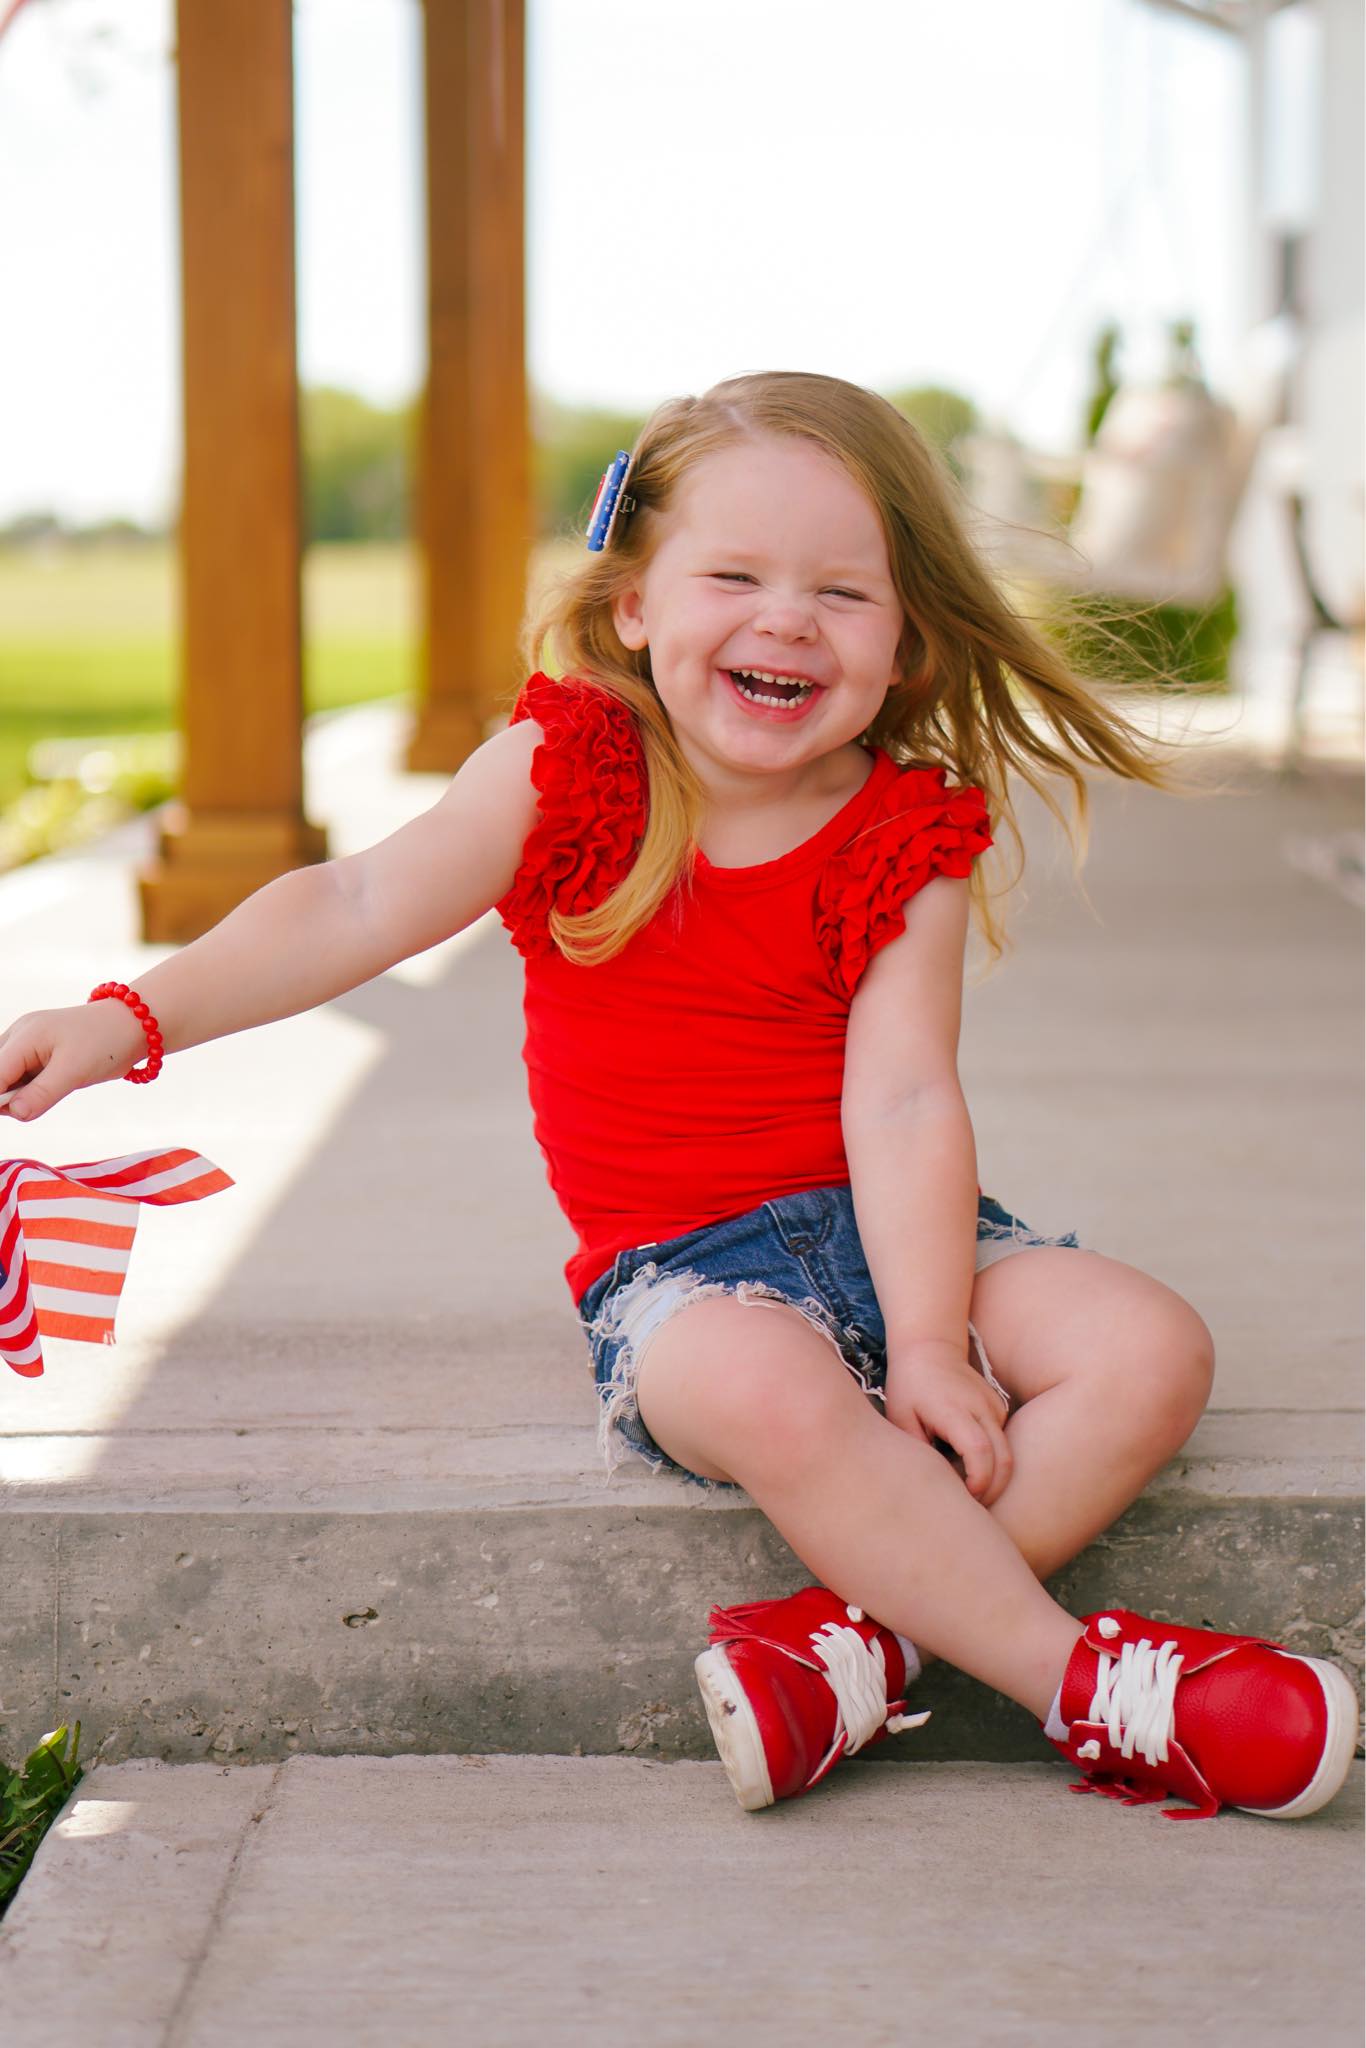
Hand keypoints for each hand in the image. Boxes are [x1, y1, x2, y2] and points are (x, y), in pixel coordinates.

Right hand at [0, 1004, 146, 1121]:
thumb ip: (41, 1094)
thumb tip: (14, 1113)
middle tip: (33, 1105)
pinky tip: (50, 1089)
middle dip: (6, 1097)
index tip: (10, 1113)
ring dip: (18, 1095)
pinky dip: (29, 1090)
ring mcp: (28, 1044)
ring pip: (7, 1078)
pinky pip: (22, 1077)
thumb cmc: (107, 1042)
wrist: (134, 1026)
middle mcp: (20, 1037)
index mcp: (25, 1036)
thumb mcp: (75, 1071)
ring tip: (52, 1090)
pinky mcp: (39, 1054)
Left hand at [883, 1341, 1013, 1506]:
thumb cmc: (909, 1386)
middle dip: (994, 1490)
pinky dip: (994, 1461)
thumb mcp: (900, 1417)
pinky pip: (1004, 1442)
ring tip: (967, 1487)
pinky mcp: (999, 1408)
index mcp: (953, 1409)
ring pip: (1008, 1453)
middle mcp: (980, 1407)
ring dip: (994, 1477)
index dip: (979, 1481)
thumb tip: (935, 1484)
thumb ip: (916, 1449)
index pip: (980, 1451)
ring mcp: (994, 1406)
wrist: (930, 1347)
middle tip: (972, 1507)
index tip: (966, 1496)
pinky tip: (970, 1466)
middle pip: (1004, 1458)